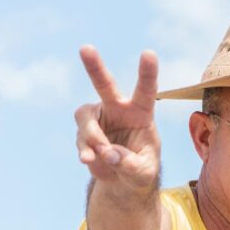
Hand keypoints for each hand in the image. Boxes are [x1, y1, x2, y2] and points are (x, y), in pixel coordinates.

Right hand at [74, 46, 161, 190]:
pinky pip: (80, 137)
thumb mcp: (143, 173)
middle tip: (85, 48)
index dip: (147, 72)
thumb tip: (110, 154)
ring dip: (92, 136)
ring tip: (102, 155)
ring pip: (85, 116)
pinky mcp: (84, 132)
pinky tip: (89, 160)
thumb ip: (130, 164)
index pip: (146, 90)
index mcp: (141, 113)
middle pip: (105, 84)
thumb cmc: (141, 171)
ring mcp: (98, 119)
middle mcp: (118, 109)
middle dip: (94, 67)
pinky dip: (85, 150)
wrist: (123, 182)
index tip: (149, 53)